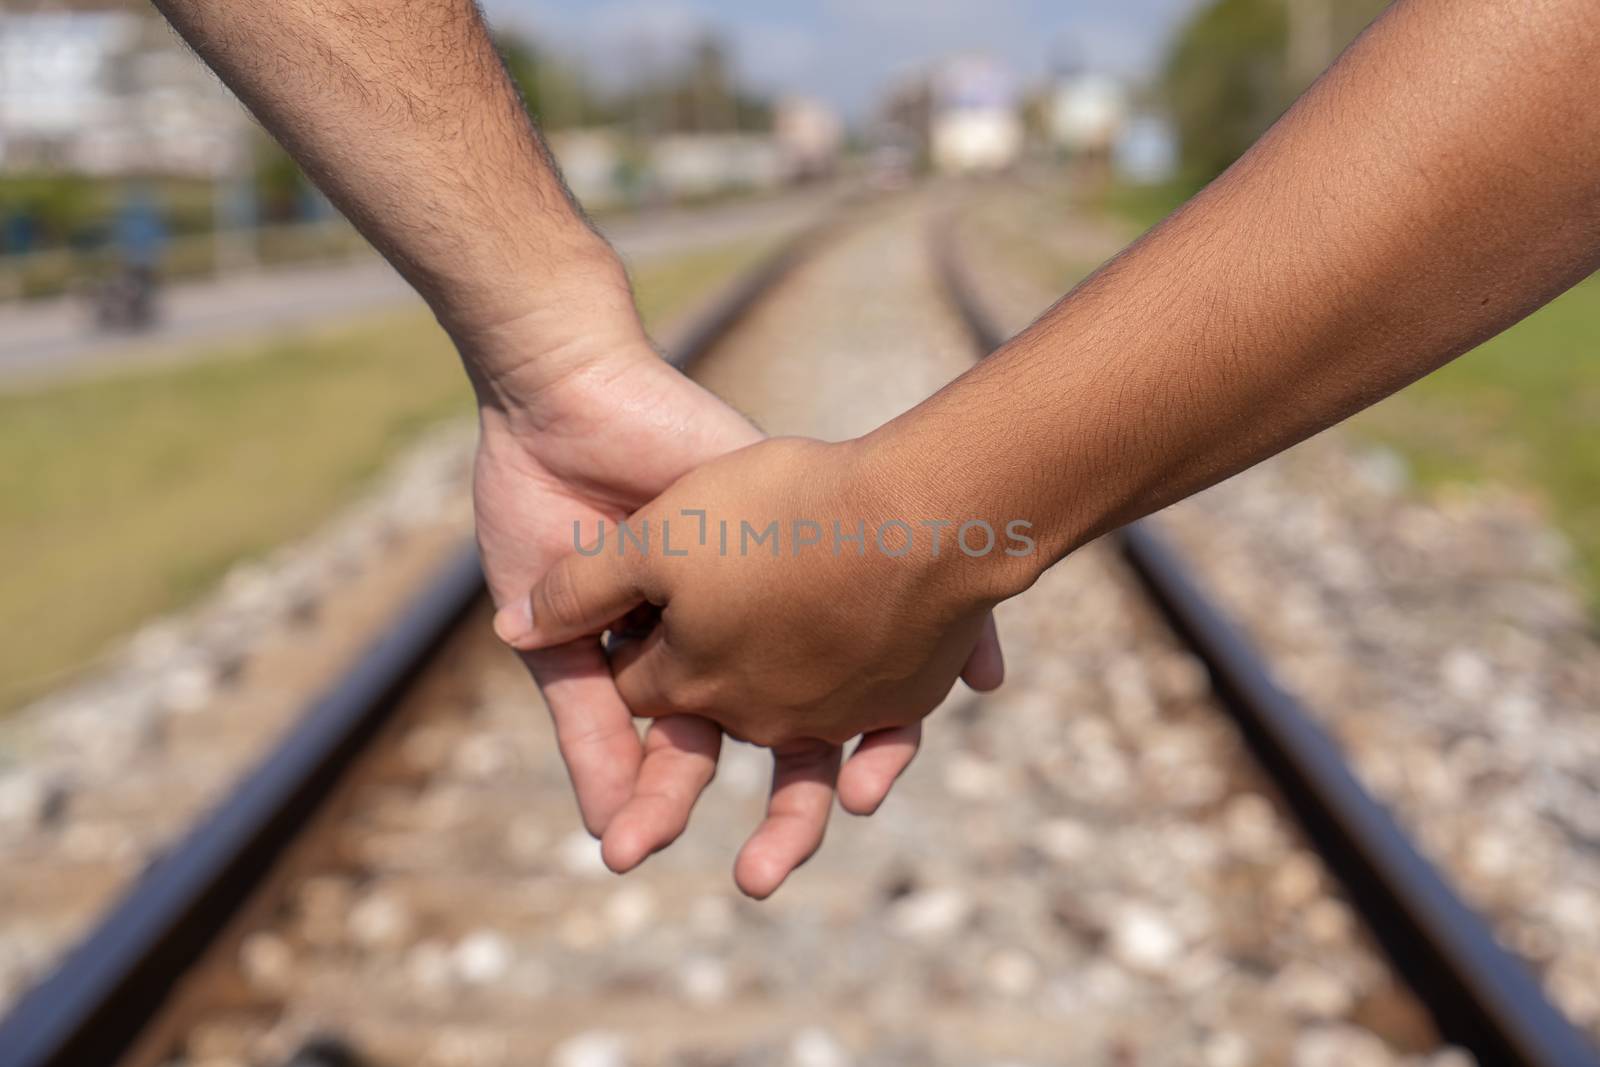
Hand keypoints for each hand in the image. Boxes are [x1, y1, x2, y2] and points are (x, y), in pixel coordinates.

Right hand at [496, 435, 1008, 894]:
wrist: (577, 395)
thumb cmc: (548, 502)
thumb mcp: (555, 614)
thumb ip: (581, 705)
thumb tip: (599, 810)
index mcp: (677, 659)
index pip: (694, 747)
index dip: (672, 798)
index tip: (650, 850)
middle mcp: (740, 630)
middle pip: (782, 735)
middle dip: (780, 810)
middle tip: (763, 877)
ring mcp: (784, 586)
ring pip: (853, 685)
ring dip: (869, 749)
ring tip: (866, 801)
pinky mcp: (823, 534)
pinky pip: (906, 596)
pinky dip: (952, 637)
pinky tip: (977, 677)